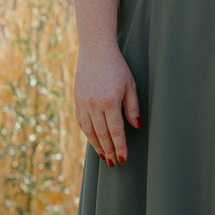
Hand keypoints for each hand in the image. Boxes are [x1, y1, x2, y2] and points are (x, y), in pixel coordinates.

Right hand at [74, 47, 140, 166]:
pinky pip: (81, 122)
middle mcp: (93, 105)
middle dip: (109, 151)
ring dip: (97, 146)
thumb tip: (137, 127)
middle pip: (101, 135)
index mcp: (109, 102)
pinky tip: (94, 141)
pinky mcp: (77, 100)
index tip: (123, 158)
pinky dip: (88, 134)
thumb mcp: (130, 85)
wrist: (95, 51)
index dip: (120, 146)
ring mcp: (83, 103)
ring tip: (104, 157)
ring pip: (89, 131)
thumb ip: (133, 108)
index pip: (115, 131)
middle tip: (114, 163)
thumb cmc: (117, 67)